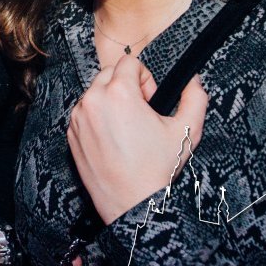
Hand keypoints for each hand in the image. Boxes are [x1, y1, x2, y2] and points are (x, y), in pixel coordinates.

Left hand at [67, 55, 206, 223]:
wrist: (134, 204)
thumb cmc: (159, 168)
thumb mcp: (187, 130)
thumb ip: (195, 96)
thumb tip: (192, 78)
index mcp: (119, 93)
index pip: (129, 61)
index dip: (146, 79)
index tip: (151, 102)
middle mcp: (93, 100)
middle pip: (109, 73)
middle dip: (126, 86)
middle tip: (141, 115)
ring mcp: (78, 117)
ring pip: (95, 92)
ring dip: (110, 101)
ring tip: (127, 129)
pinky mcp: (71, 133)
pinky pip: (84, 112)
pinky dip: (97, 118)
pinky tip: (113, 140)